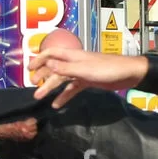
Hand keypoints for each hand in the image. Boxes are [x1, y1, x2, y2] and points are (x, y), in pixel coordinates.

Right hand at [30, 45, 146, 107]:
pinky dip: (64, 96)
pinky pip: (72, 88)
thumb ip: (65, 68)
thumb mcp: (85, 70)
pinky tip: (57, 104)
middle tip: (33, 88)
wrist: (128, 74)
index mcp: (73, 56)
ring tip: (40, 97)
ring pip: (62, 79)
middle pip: (54, 68)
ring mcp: (81, 72)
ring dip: (51, 88)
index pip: (51, 54)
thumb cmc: (108, 68)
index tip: (29, 69)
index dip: (39, 59)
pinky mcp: (87, 81)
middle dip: (42, 77)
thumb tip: (47, 64)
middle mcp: (75, 62)